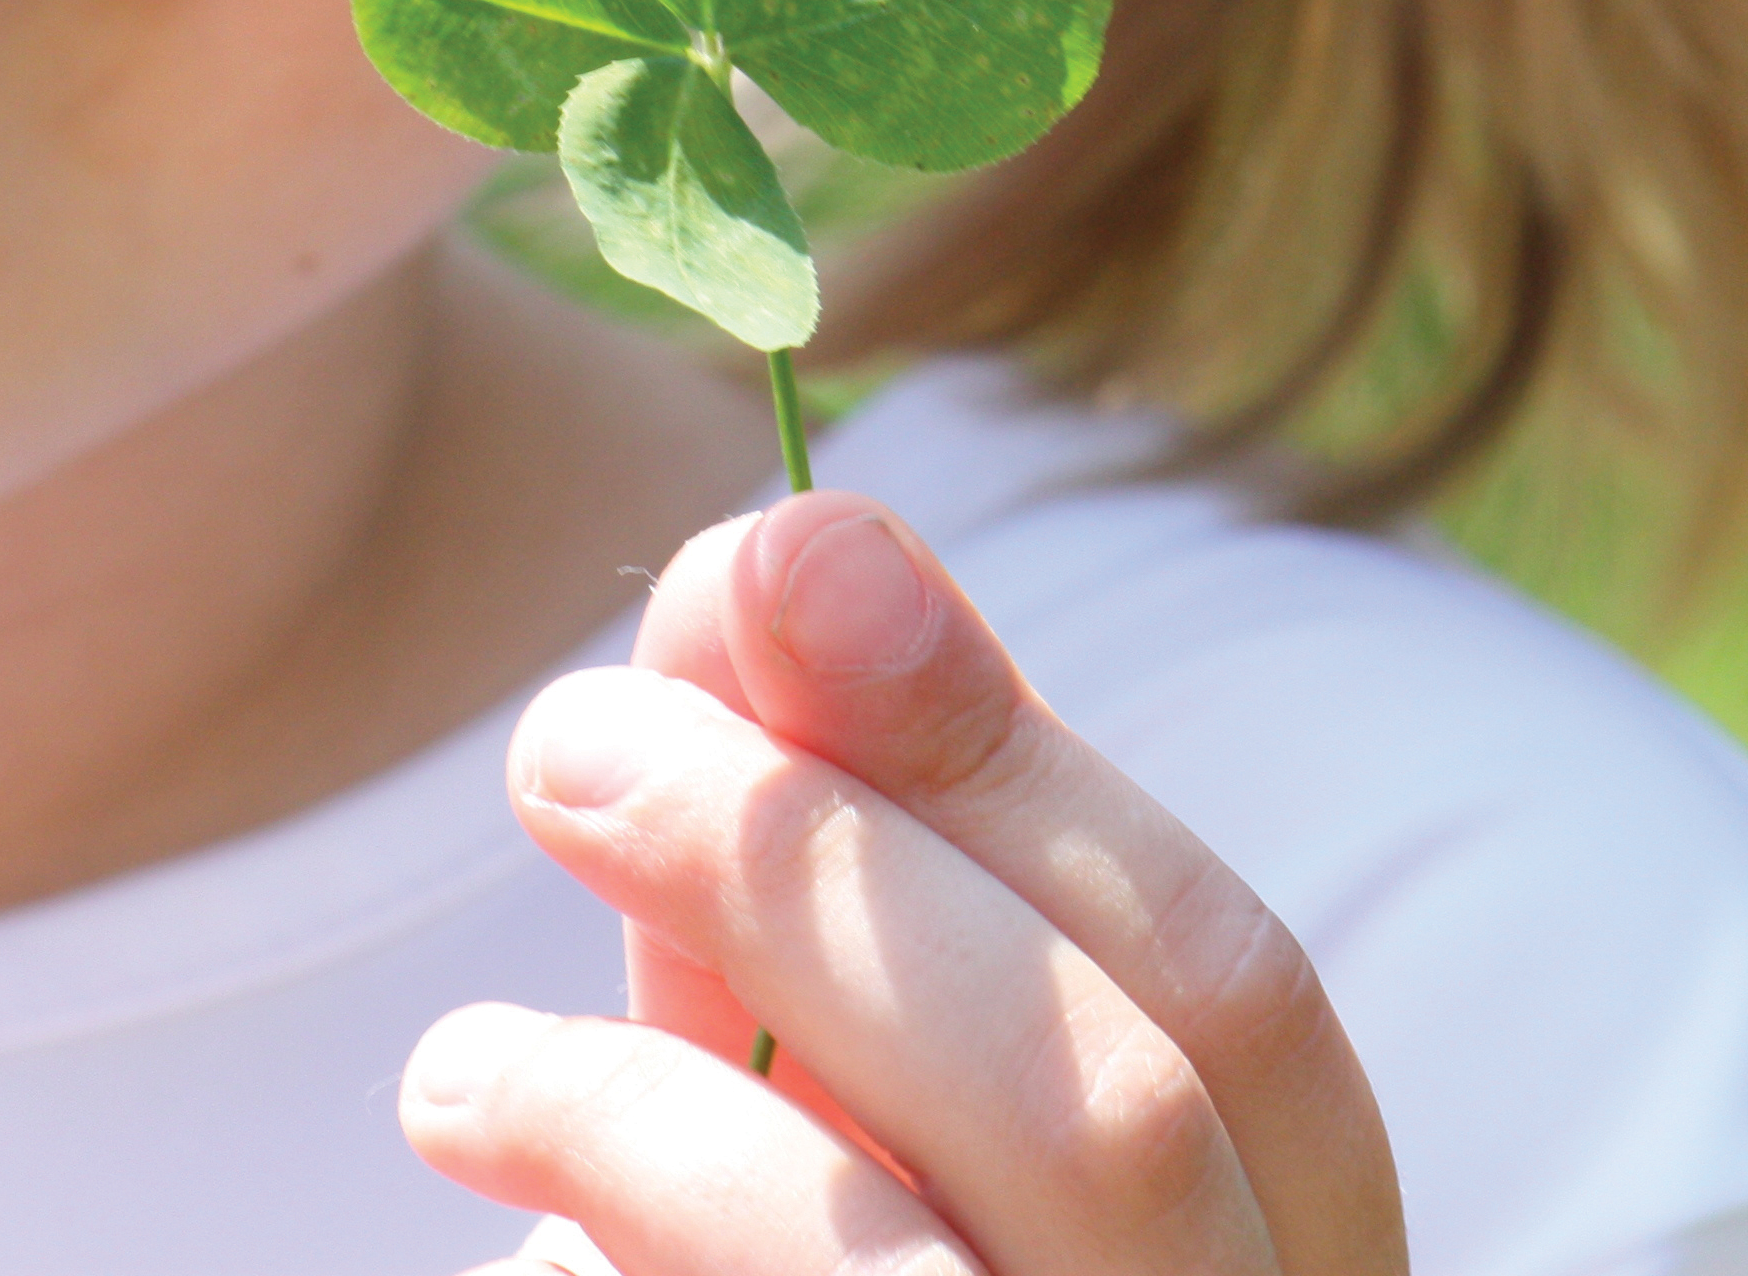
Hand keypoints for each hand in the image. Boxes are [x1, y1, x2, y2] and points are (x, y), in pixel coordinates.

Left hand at [402, 490, 1405, 1273]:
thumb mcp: (836, 1102)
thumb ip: (825, 878)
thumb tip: (774, 544)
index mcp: (1292, 1268)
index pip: (1236, 996)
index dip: (1011, 752)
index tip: (777, 552)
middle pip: (1122, 1115)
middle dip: (829, 875)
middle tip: (560, 745)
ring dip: (674, 1099)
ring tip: (456, 1062)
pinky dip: (625, 1227)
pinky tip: (490, 1157)